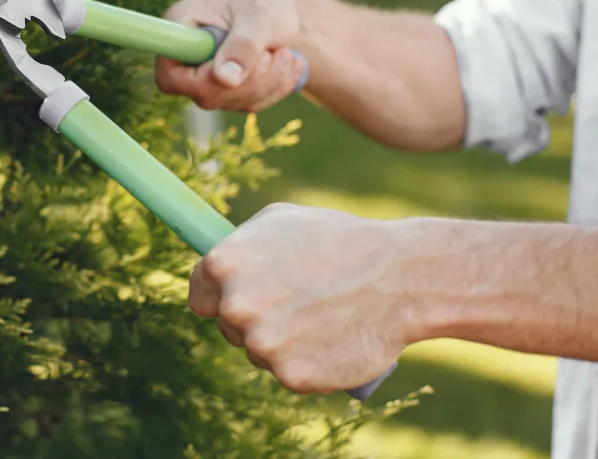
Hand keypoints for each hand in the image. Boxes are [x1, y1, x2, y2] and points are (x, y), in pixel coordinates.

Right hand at [156, 0, 310, 111]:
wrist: (281, 5)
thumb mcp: (258, 15)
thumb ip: (243, 45)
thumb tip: (226, 80)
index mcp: (179, 28)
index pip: (170, 75)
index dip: (201, 81)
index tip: (235, 68)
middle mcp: (186, 57)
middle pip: (206, 95)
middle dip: (250, 80)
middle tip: (274, 52)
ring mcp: (206, 76)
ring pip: (233, 102)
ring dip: (269, 82)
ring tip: (284, 52)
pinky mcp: (228, 89)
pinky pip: (251, 104)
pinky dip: (277, 87)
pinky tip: (289, 63)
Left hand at [189, 203, 422, 393]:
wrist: (398, 278)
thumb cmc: (339, 241)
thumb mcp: (281, 220)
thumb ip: (241, 244)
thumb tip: (216, 263)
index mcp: (224, 265)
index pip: (200, 295)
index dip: (220, 296)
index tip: (243, 297)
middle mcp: (236, 306)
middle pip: (228, 326)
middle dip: (254, 318)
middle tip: (295, 303)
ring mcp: (263, 344)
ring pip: (258, 351)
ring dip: (280, 342)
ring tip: (319, 317)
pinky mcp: (291, 376)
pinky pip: (288, 373)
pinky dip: (306, 364)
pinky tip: (328, 341)